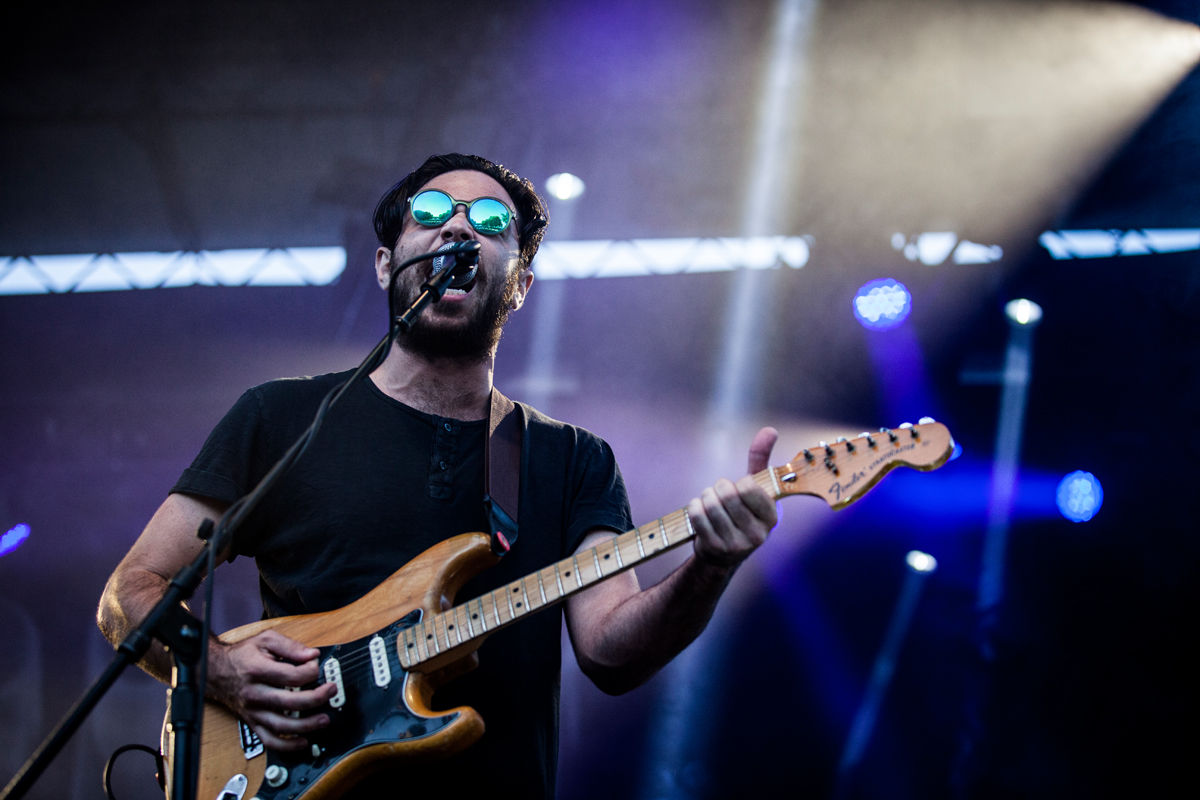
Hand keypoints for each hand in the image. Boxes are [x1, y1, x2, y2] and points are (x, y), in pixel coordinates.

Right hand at [208, 629, 337, 751]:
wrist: (216, 671)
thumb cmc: (243, 655)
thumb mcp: (266, 640)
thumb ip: (290, 646)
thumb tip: (312, 655)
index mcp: (258, 670)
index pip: (291, 676)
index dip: (310, 671)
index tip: (315, 666)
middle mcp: (254, 693)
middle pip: (289, 701)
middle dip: (315, 698)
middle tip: (331, 690)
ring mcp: (253, 711)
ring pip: (280, 725)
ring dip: (305, 725)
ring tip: (324, 720)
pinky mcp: (252, 722)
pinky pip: (268, 739)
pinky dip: (286, 745)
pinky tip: (302, 742)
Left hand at [689, 427, 779, 569]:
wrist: (724, 553)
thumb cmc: (741, 512)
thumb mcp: (754, 488)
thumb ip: (761, 458)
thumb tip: (770, 429)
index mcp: (771, 517)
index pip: (748, 486)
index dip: (738, 483)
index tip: (739, 490)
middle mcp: (757, 534)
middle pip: (726, 494)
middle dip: (718, 488)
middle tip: (719, 493)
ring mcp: (736, 544)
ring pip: (710, 504)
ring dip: (705, 497)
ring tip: (709, 501)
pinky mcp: (715, 548)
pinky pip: (697, 516)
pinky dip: (694, 507)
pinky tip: (699, 510)